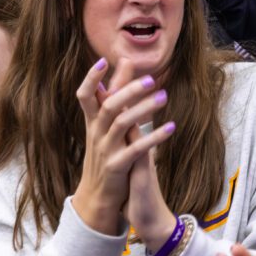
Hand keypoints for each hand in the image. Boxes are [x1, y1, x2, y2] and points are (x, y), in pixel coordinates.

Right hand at [70, 59, 174, 237]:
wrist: (98, 195)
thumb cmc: (106, 152)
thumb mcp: (108, 123)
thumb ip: (117, 92)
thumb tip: (126, 60)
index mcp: (92, 122)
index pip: (84, 96)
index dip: (90, 79)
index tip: (102, 60)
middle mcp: (95, 133)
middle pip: (108, 106)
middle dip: (128, 91)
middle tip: (151, 79)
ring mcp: (104, 150)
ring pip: (121, 124)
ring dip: (143, 109)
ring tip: (164, 97)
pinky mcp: (116, 166)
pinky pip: (135, 149)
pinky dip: (154, 137)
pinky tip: (171, 128)